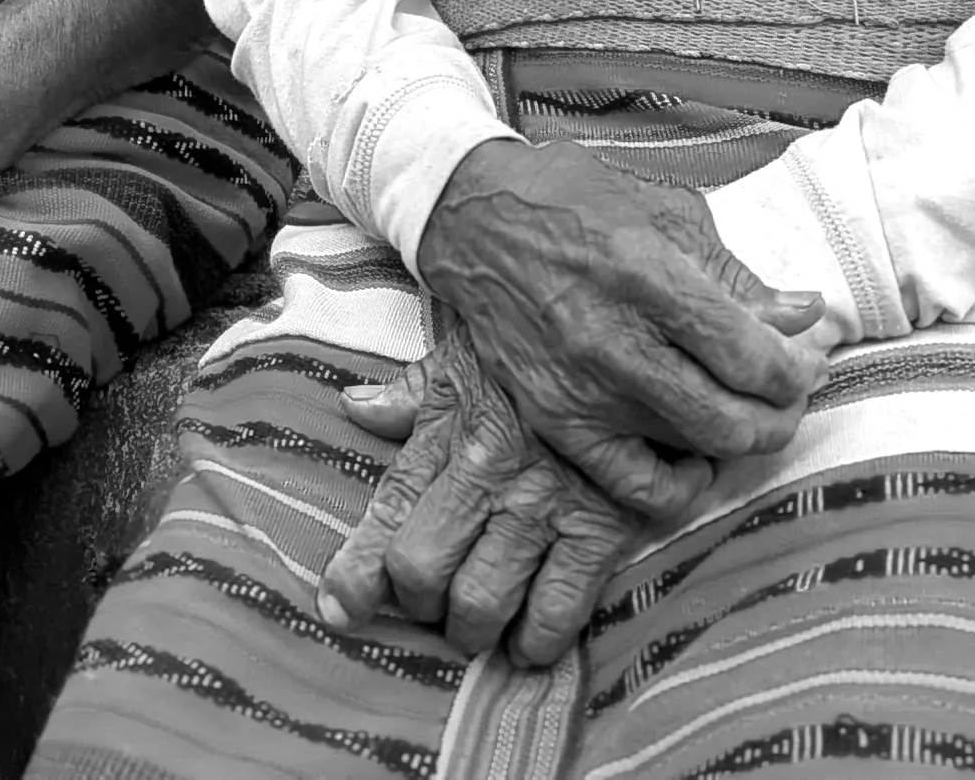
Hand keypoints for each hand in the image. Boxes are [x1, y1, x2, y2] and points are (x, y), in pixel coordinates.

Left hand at [318, 323, 639, 666]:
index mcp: (451, 425)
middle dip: (417, 604)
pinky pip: (559, 609)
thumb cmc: (545, 343)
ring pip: (481, 599)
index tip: (339, 607)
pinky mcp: (601, 525)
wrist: (634, 329)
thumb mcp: (470, 349)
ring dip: (472, 630)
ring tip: (477, 630)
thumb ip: (413, 390)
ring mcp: (544, 503)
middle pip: (422, 567)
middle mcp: (487, 470)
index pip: (389, 507)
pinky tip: (532, 644)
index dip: (357, 569)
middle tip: (430, 608)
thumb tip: (354, 407)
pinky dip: (538, 641)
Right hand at [415, 138, 828, 520]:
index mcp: (648, 272)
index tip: (806, 361)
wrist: (476, 220)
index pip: (749, 355)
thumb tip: (804, 312)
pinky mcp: (555, 419)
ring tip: (750, 412)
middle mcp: (615, 339)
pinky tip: (695, 457)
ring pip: (695, 449)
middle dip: (782, 414)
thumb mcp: (664, 210)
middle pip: (732, 418)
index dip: (796, 370)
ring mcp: (582, 388)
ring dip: (742, 440)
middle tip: (790, 395)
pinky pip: (634, 486)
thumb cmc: (576, 200)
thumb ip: (734, 271)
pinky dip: (679, 484)